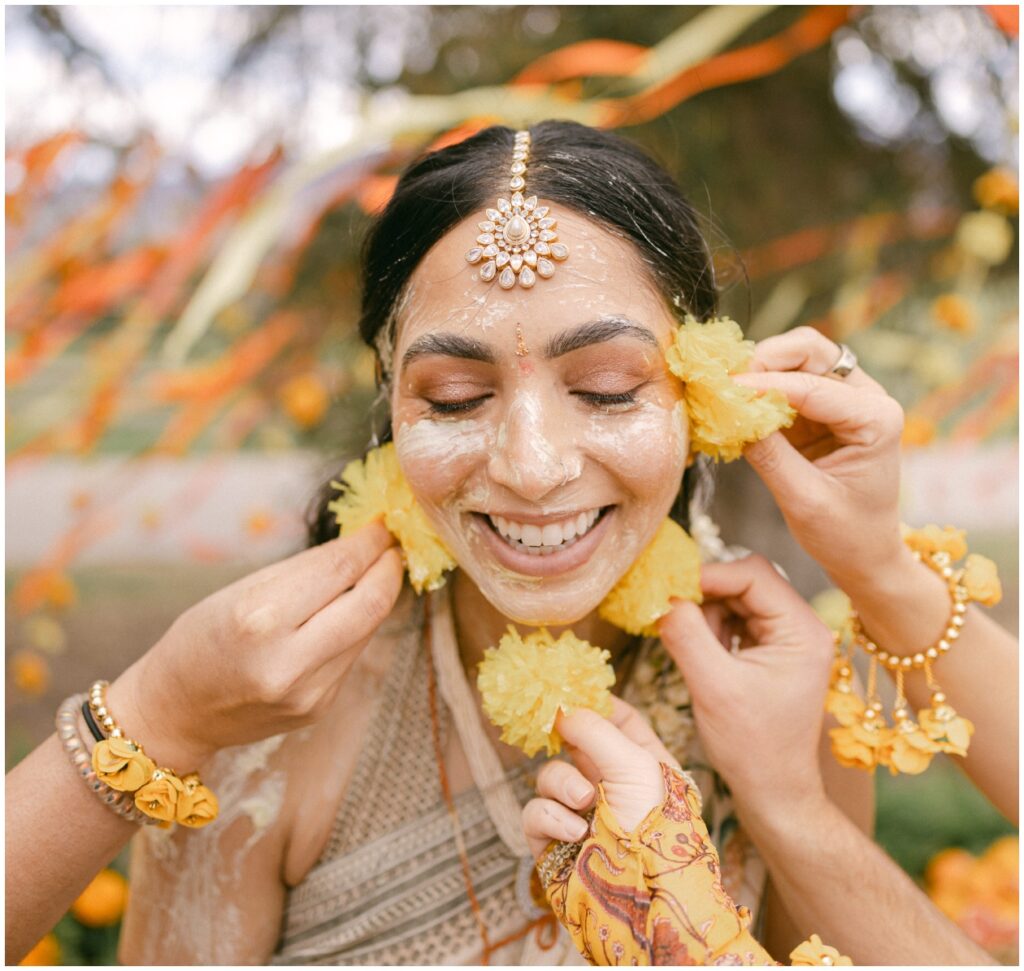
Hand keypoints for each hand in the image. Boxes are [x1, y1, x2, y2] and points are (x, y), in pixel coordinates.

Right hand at [105, 523, 403, 768]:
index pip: (339, 569)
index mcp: (259, 620)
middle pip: (371, 604)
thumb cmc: (201, 639)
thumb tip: (360, 544)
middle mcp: (289, 662)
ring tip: (374, 571)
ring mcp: (309, 692)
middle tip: (394, 545)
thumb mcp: (241, 591)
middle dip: (390, 568)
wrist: (177, 713)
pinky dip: (357, 626)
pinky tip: (347, 611)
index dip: (370, 542)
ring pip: (369, 630)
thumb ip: (304, 571)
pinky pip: (352, 655)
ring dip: (377, 596)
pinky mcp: (320, 708)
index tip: (384, 524)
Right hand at [521, 697, 677, 858]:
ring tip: (583, 803)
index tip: (574, 687)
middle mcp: (611, 784)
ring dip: (561, 784)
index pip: (619, 720)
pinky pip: (536, 811)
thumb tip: (559, 705)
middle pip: (575, 743)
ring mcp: (580, 812)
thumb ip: (592, 728)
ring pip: (549, 774)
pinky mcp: (553, 839)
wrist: (644, 899)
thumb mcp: (631, 763)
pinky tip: (574, 831)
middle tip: (548, 717)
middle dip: (562, 734)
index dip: (597, 702)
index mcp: (642, 763)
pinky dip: (551, 816)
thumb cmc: (652, 826)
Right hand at [659, 555, 833, 818]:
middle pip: (745, 583)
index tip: (669, 588)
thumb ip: (686, 634)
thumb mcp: (712, 687)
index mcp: (802, 631)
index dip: (709, 575)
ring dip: (706, 614)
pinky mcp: (771, 651)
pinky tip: (700, 653)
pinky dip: (711, 629)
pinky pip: (736, 621)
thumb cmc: (751, 747)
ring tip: (689, 644)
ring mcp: (787, 639)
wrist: (773, 790)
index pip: (754, 575)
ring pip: (737, 600)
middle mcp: (802, 628)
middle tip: (671, 612)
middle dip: (705, 595)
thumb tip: (659, 595)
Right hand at [736, 326, 906, 588]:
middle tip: (726, 384)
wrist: (865, 555)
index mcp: (876, 418)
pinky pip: (785, 383)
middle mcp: (867, 398)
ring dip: (760, 370)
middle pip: (810, 351)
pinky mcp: (820, 410)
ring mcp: (844, 400)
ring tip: (727, 395)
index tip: (722, 389)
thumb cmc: (844, 534)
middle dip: (765, 360)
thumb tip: (730, 414)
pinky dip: (758, 389)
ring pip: (796, 359)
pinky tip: (735, 407)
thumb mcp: (803, 500)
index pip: (812, 387)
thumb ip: (768, 454)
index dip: (763, 384)